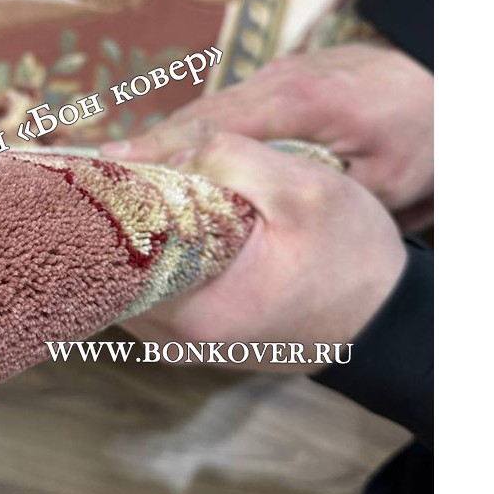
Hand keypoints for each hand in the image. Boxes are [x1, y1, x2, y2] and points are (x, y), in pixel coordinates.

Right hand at [102, 41, 433, 229]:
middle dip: (150, 145)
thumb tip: (258, 217)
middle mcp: (277, 81)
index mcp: (297, 101)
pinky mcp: (283, 82)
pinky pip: (229, 111)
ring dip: (170, 141)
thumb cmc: (423, 133)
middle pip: (199, 114)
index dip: (163, 148)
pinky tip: (176, 162)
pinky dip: (198, 135)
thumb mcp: (382, 180)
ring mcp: (278, 76)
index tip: (118, 169)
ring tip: (124, 175)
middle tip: (99, 177)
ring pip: (210, 111)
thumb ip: (320, 194)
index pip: (213, 125)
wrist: (448, 81)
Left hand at [119, 133, 407, 371]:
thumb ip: (228, 157)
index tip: (105, 166)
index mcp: (194, 308)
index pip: (112, 252)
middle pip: (112, 267)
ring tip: (145, 189)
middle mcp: (176, 338)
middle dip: (114, 216)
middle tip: (124, 169)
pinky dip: (150, 255)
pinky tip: (167, 220)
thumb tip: (152, 149)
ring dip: (130, 235)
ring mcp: (182, 343)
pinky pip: (149, 290)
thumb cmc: (351, 255)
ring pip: (126, 279)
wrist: (387, 316)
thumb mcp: (303, 187)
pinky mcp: (194, 337)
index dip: (106, 201)